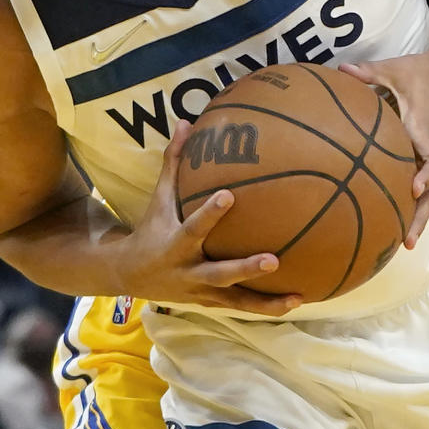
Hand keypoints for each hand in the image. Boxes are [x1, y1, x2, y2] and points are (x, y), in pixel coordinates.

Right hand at [120, 123, 301, 314]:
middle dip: (245, 268)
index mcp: (175, 244)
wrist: (130, 274)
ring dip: (266, 303)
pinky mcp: (212, 303)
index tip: (229, 195)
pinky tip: (298, 300)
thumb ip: (174, 162)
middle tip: (274, 260)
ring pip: (236, 301)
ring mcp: (201, 292)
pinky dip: (267, 307)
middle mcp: (188, 272)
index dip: (210, 214)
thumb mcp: (158, 198)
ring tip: (298, 298)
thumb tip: (185, 122)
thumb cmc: (151, 228)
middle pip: (219, 273)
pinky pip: (242, 307)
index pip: (193, 227)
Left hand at [338, 60, 428, 246]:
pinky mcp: (421, 154)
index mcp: (422, 130)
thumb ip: (368, 73)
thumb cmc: (419, 70)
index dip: (427, 174)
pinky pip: (417, 181)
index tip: (413, 188)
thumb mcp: (393, 69)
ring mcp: (425, 153)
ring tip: (403, 243)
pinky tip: (389, 220)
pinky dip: (408, 201)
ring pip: (426, 191)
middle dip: (420, 215)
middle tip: (407, 241)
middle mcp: (427, 147)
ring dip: (416, 216)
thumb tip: (342, 69)